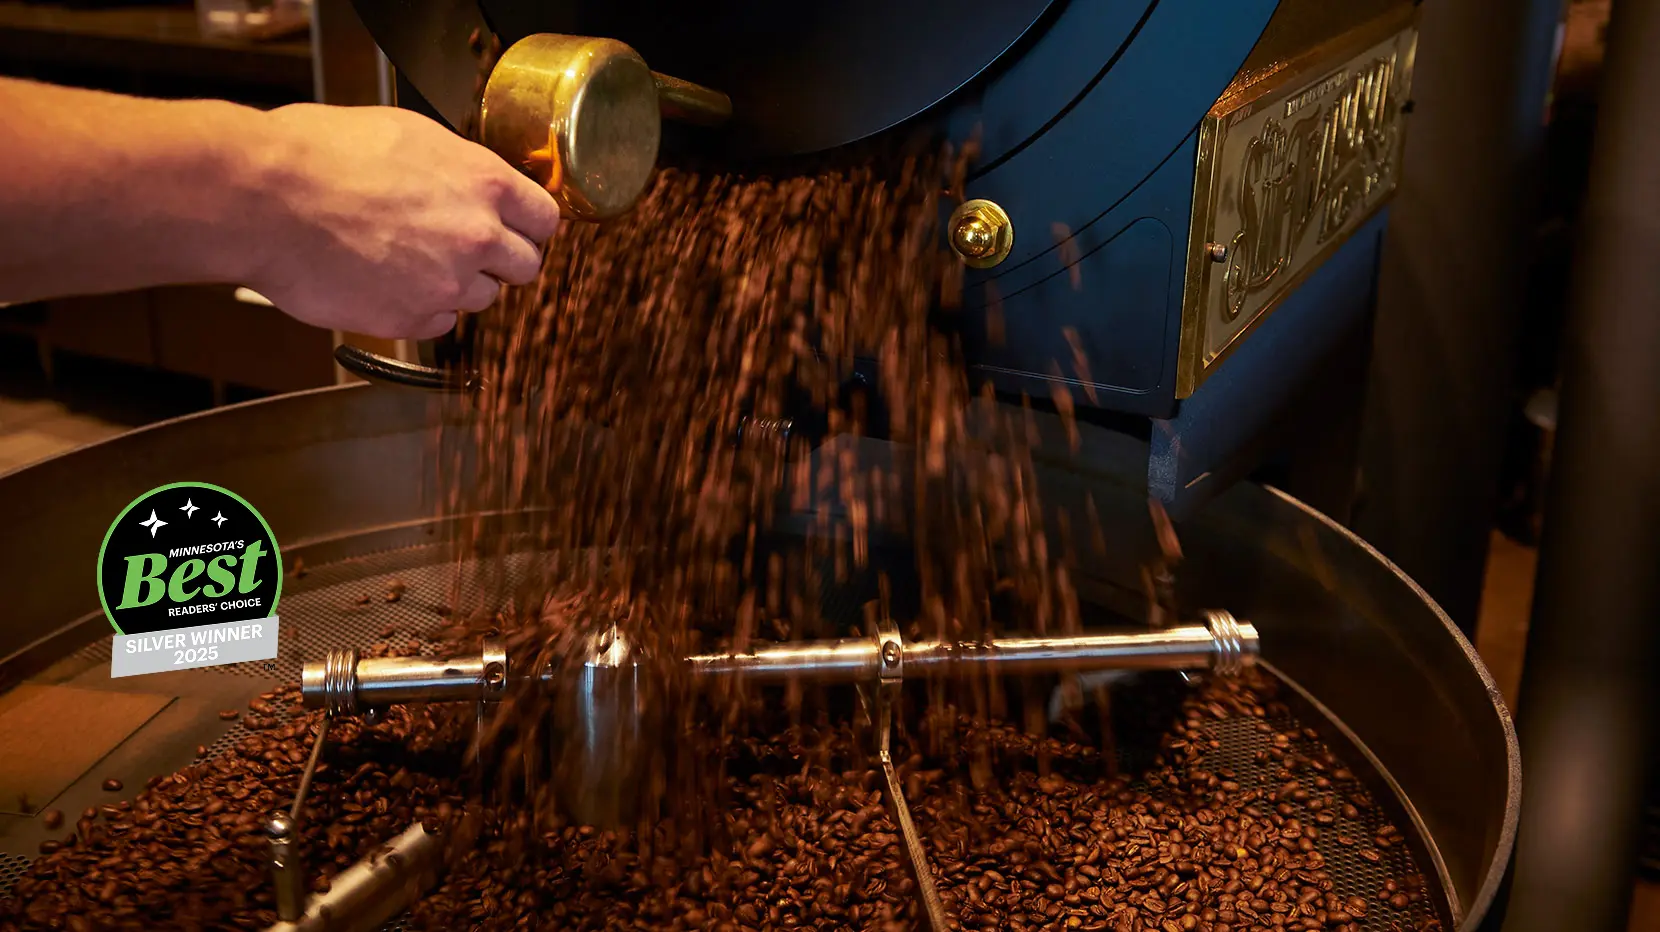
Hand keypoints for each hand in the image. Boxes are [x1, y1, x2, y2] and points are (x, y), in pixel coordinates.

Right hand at [245, 104, 558, 338]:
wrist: (265, 198)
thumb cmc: (319, 154)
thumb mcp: (406, 134)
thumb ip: (455, 167)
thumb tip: (470, 182)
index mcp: (483, 183)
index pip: (545, 219)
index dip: (528, 225)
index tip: (515, 228)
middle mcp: (476, 237)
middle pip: (526, 266)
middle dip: (501, 260)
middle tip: (465, 249)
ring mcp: (447, 284)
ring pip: (483, 299)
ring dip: (458, 285)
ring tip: (411, 261)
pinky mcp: (411, 320)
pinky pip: (440, 325)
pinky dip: (422, 311)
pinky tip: (388, 283)